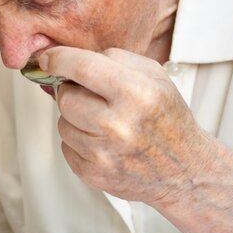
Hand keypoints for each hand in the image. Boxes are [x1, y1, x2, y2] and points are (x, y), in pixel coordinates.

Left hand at [40, 46, 206, 203]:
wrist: (185, 170)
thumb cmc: (165, 118)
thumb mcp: (154, 76)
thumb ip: (113, 59)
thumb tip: (67, 58)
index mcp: (137, 94)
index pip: (82, 67)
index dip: (58, 59)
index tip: (47, 59)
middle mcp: (119, 125)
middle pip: (66, 98)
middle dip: (73, 93)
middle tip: (92, 97)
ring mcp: (104, 153)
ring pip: (62, 123)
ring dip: (75, 119)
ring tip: (103, 122)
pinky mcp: (93, 174)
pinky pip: (66, 147)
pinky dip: (78, 142)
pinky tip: (102, 142)